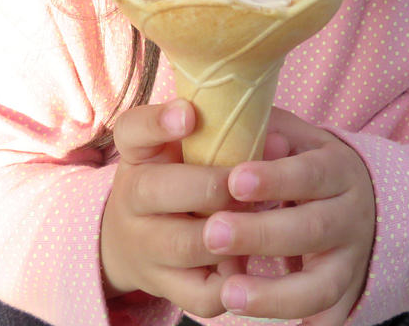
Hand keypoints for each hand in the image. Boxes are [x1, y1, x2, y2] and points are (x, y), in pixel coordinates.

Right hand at [100, 99, 239, 317]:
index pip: (133, 129)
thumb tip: (278, 139)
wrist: (134, 236)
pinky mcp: (165, 287)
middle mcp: (131, 198)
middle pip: (155, 190)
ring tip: (255, 221)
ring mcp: (145, 247)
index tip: (189, 114)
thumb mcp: (182, 147)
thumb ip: (222, 134)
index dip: (159, 121)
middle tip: (244, 182)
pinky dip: (230, 282)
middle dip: (209, 186)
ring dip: (226, 234)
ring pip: (183, 245)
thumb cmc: (177, 176)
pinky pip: (200, 295)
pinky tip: (246, 263)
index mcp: (138, 155)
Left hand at [201, 108, 375, 325]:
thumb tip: (234, 122)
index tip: (234, 181)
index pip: (309, 174)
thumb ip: (269, 130)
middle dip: (261, 234)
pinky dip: (307, 325)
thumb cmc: (310, 164)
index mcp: (339, 170)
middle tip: (212, 233)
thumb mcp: (299, 137)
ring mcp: (349, 260)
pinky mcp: (343, 294)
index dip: (275, 179)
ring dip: (275, 295)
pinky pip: (328, 317)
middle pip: (312, 229)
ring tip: (229, 293)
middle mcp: (351, 216)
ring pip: (321, 285)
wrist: (367, 201)